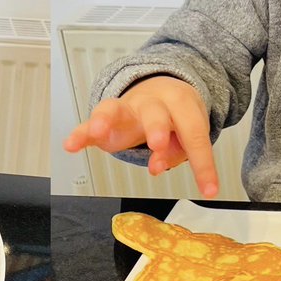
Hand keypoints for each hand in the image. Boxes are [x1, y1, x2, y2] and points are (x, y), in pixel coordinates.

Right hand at [63, 76, 217, 197]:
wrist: (159, 89)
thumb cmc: (176, 118)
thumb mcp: (186, 132)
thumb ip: (177, 150)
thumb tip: (158, 165)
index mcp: (181, 104)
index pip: (194, 134)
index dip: (203, 163)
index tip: (210, 191)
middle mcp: (152, 102)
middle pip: (155, 114)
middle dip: (157, 128)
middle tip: (158, 143)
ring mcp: (126, 107)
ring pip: (116, 109)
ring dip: (107, 119)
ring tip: (98, 131)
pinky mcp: (105, 116)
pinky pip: (90, 123)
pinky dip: (80, 133)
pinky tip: (70, 145)